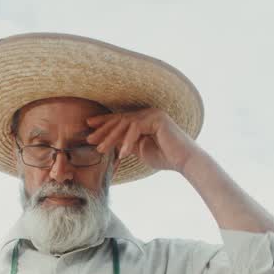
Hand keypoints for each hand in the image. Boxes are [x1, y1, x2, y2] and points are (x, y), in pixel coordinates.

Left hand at [86, 108, 200, 172]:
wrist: (184, 161)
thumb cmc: (165, 157)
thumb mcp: (140, 149)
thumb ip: (128, 143)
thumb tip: (112, 143)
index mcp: (144, 118)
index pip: (121, 119)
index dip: (104, 123)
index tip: (89, 129)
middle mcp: (148, 113)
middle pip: (121, 119)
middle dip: (103, 129)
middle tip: (89, 139)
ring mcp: (153, 114)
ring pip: (126, 123)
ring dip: (111, 137)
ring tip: (100, 149)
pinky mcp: (157, 119)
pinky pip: (136, 128)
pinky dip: (128, 141)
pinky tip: (123, 153)